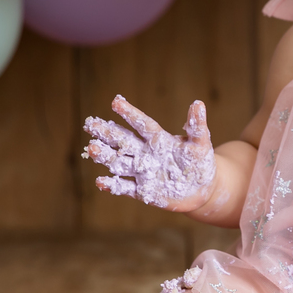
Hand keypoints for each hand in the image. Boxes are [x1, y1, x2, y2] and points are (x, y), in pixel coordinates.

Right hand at [83, 96, 216, 211]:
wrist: (202, 189)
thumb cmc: (201, 162)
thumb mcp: (201, 143)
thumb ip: (196, 126)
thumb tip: (198, 103)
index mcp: (159, 140)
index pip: (142, 124)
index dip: (130, 113)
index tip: (116, 101)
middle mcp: (146, 154)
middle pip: (124, 141)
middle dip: (107, 133)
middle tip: (90, 123)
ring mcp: (143, 172)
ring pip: (120, 163)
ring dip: (105, 156)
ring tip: (91, 148)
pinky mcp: (144, 191)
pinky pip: (125, 188)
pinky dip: (113, 185)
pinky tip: (100, 181)